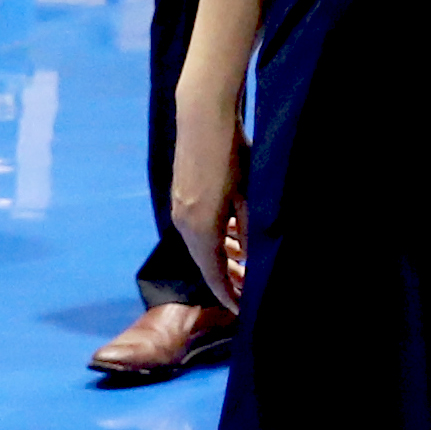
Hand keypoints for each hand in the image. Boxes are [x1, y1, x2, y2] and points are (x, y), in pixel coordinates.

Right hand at [169, 82, 250, 309]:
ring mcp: (180, 209)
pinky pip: (198, 230)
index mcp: (201, 227)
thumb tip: (250, 258)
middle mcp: (184, 223)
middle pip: (206, 262)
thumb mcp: (249, 195)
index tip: (240, 309)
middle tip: (246, 293)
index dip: (227, 293)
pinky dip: (215, 241)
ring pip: (202, 246)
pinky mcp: (181, 197)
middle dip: (226, 280)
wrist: (202, 119)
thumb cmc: (233, 154)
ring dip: (221, 259)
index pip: (213, 272)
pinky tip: (232, 240)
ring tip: (243, 269)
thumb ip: (249, 230)